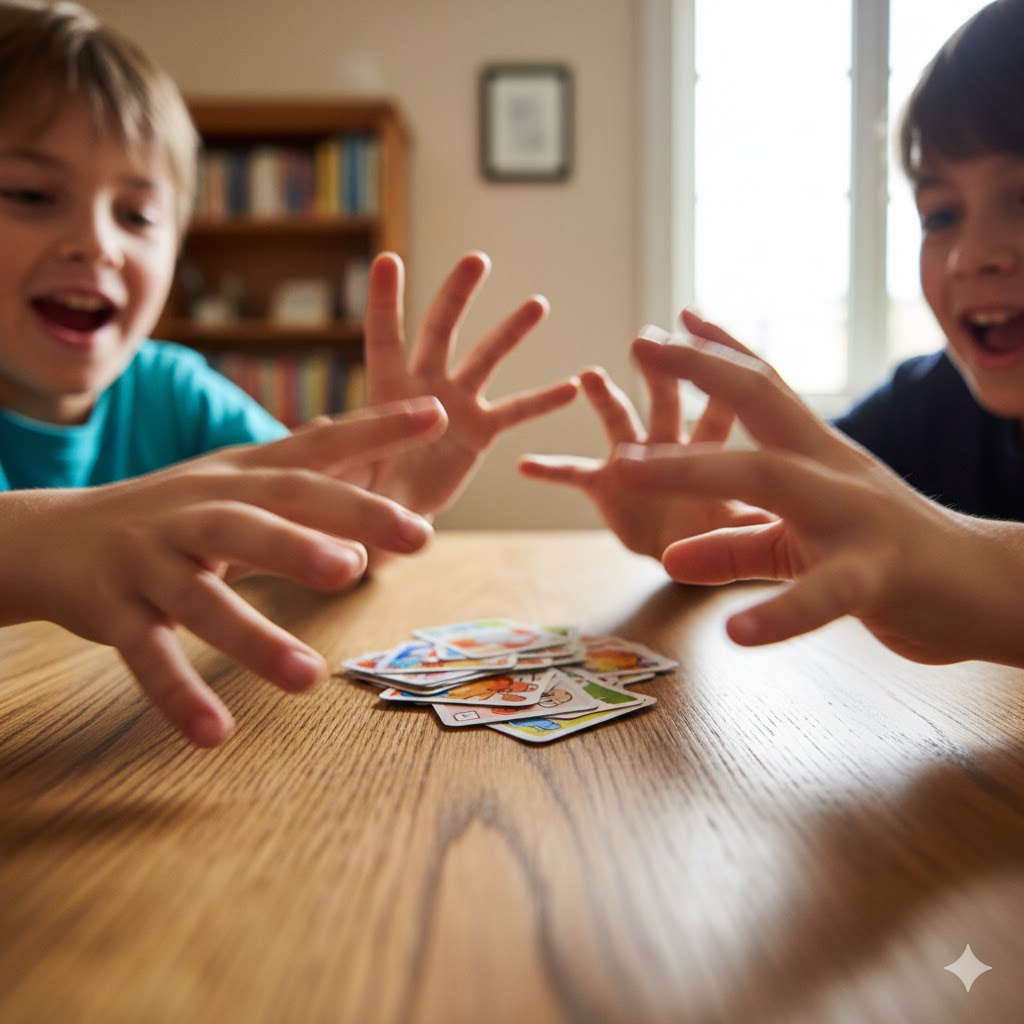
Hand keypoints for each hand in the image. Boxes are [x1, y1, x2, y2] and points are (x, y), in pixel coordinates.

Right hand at [0, 399, 446, 746]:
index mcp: (236, 476)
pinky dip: (178, 694)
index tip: (437, 414)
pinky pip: (147, 655)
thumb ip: (294, 469)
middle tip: (399, 548)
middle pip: (266, 511)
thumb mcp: (229, 482)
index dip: (374, 428)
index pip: (312, 447)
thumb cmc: (167, 513)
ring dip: (255, 635)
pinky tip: (215, 734)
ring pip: (202, 594)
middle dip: (332, 527)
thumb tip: (357, 437)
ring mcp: (152, 559)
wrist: (51, 537)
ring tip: (309, 679)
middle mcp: (197, 508)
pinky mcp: (115, 610)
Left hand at [356, 251, 578, 516]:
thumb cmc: (364, 488)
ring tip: (537, 303)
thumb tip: (325, 435)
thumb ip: (344, 459)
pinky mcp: (480, 431)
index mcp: (385, 389)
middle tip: (476, 260)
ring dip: (511, 332)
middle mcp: (424, 386)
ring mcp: (456, 404)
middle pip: (441, 330)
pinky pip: (514, 412)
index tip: (388, 260)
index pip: (384, 338)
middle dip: (457, 295)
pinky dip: (542, 401)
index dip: (384, 301)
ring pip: (486, 359)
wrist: (396, 512)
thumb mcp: (346, 475)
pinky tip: (572, 388)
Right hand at [518, 309, 772, 558]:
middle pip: (672, 398)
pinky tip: (525, 464)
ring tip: (590, 375)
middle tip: (648, 338)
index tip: (700, 327)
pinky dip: (552, 470)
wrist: (693, 558)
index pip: (725, 403)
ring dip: (606, 399)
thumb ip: (758, 524)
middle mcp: (675, 443)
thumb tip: (779, 517)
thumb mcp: (750, 532)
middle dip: (662, 369)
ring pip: (621, 422)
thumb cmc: (728, 534)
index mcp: (718, 448)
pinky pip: (575, 475)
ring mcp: (639, 462)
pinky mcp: (609, 488)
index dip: (717, 367)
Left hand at [615, 323, 1023, 667]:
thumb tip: (668, 558)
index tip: (666, 323)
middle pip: (762, 407)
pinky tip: (736, 634)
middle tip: (640, 344)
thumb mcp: (799, 548)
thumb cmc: (891, 559)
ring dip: (693, 470)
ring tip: (625, 468)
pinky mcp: (878, 578)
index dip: (715, 356)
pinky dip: (780, 613)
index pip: (765, 391)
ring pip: (772, 480)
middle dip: (700, 372)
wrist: (986, 590)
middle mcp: (835, 472)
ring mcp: (857, 518)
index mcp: (819, 458)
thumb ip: (735, 547)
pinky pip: (826, 594)